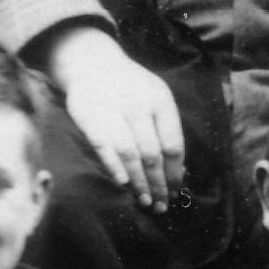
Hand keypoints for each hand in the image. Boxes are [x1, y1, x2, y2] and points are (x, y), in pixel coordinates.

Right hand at [45, 30, 189, 210]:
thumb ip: (166, 129)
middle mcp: (139, 106)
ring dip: (139, 181)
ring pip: (130, 153)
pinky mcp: (90, 116)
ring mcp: (114, 110)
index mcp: (161, 101)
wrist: (93, 63)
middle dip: (159, 183)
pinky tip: (123, 183)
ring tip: (145, 201)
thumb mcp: (156, 98)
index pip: (173, 144)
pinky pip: (104, 146)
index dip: (175, 172)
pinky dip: (114, 166)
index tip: (175, 192)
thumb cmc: (132, 88)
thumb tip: (178, 171)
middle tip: (161, 205)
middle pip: (153, 153)